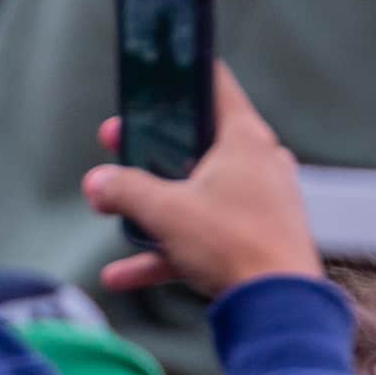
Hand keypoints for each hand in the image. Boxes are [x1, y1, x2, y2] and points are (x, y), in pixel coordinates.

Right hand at [86, 65, 319, 303]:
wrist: (277, 305)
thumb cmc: (233, 243)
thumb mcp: (164, 210)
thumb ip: (124, 190)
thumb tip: (98, 183)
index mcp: (245, 141)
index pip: (216, 88)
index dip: (185, 75)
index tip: (165, 69)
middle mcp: (259, 166)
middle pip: (197, 145)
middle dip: (151, 152)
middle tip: (117, 146)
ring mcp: (260, 204)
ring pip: (198, 194)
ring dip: (156, 208)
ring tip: (116, 215)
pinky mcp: (256, 239)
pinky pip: (203, 236)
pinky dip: (167, 250)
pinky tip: (123, 273)